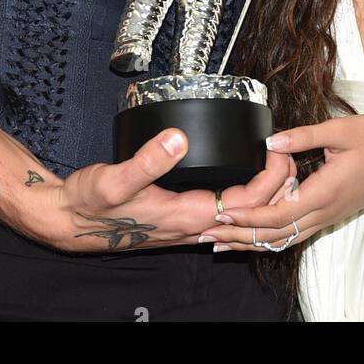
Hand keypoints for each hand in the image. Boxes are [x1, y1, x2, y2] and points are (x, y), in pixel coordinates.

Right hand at [14, 128, 294, 253]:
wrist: (69, 221)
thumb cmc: (91, 204)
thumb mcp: (115, 179)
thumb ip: (148, 160)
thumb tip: (179, 138)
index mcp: (187, 215)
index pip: (247, 202)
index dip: (272, 179)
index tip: (285, 151)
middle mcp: (192, 225)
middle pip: (250, 212)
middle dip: (277, 187)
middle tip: (293, 154)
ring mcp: (185, 225)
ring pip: (237, 214)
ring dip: (262, 194)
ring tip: (278, 165)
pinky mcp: (177, 218)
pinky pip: (220, 212)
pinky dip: (241, 198)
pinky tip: (243, 183)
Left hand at [198, 114, 363, 251]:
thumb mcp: (341, 129)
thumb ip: (303, 137)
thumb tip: (269, 141)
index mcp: (324, 192)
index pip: (278, 214)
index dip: (248, 217)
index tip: (222, 213)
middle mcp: (324, 211)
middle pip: (276, 236)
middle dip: (240, 238)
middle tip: (208, 237)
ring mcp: (328, 216)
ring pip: (285, 239)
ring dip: (252, 242)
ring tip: (223, 242)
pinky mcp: (331, 213)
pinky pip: (296, 233)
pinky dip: (272, 237)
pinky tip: (256, 235)